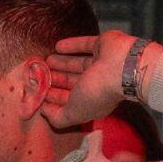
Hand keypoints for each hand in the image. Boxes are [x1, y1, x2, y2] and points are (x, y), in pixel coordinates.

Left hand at [43, 31, 158, 130]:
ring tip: (46, 60)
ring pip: (77, 63)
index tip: (40, 94)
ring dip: (62, 63)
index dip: (56, 99)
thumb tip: (44, 112)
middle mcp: (98, 83)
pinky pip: (84, 45)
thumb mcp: (74, 112)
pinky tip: (57, 46)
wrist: (123, 67)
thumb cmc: (98, 92)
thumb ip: (58, 117)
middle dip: (57, 80)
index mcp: (93, 101)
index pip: (71, 101)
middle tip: (39, 75)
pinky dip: (71, 46)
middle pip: (73, 82)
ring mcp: (101, 64)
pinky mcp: (102, 45)